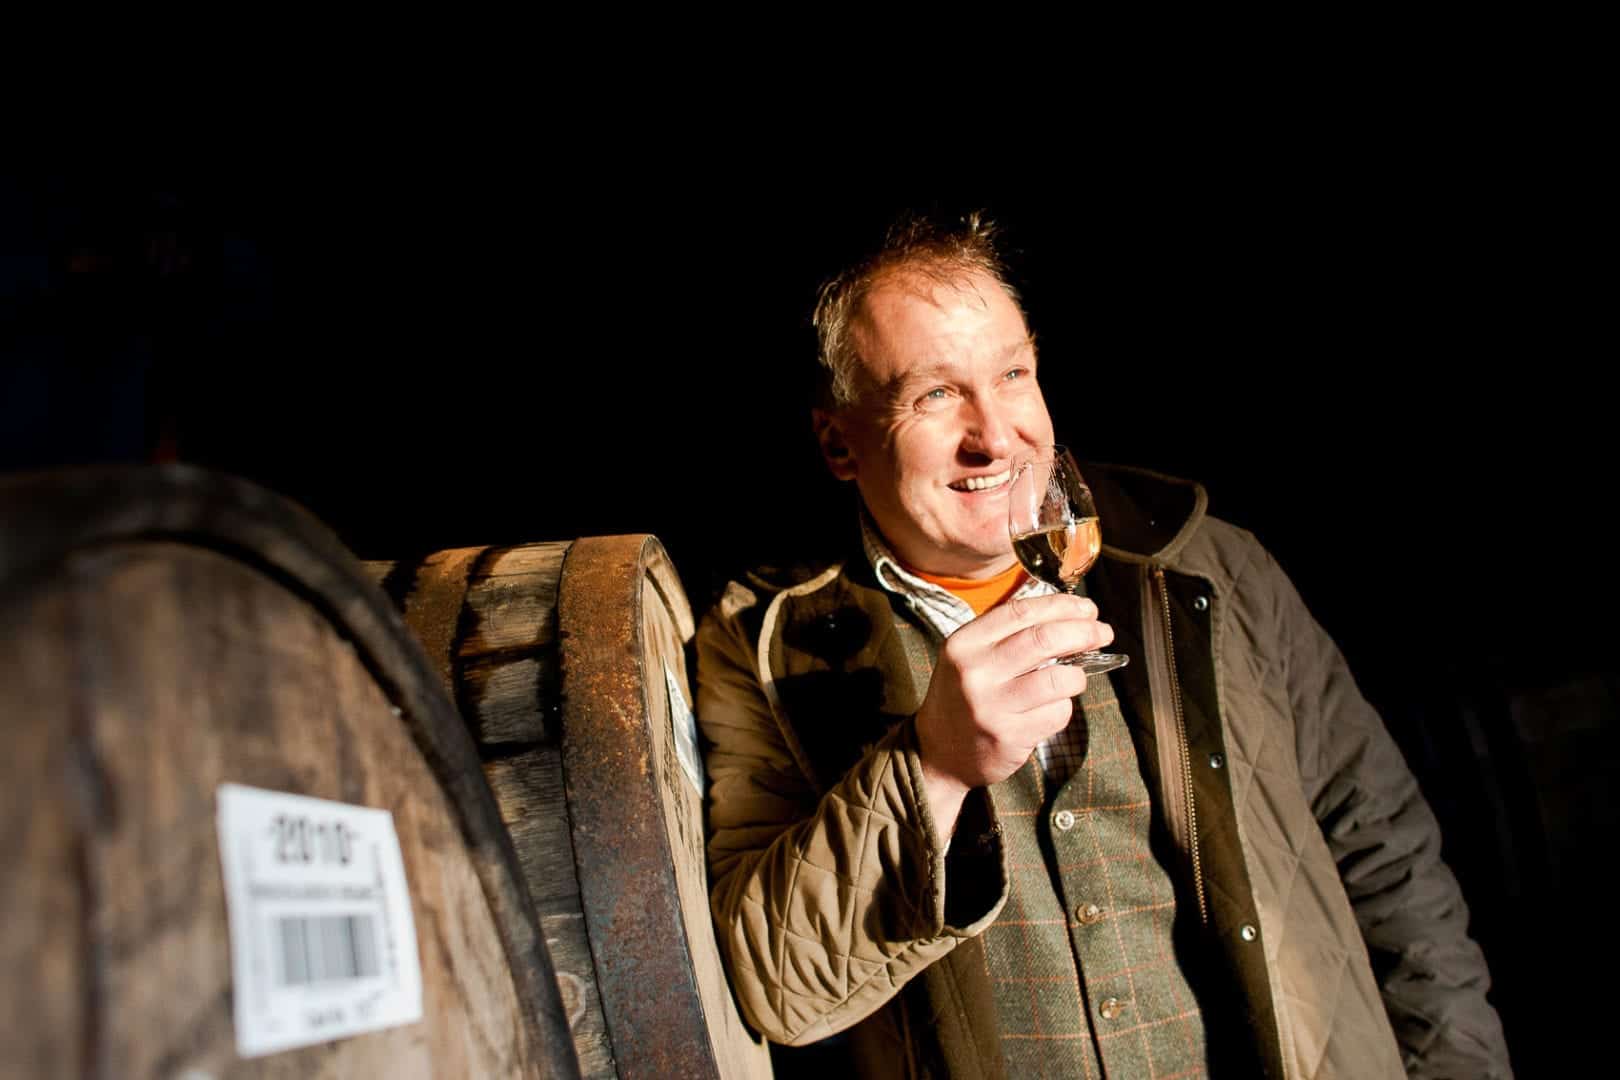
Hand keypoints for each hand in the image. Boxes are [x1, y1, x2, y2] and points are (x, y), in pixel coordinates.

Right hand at [914, 593, 1113, 838]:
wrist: (937, 753)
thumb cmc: (963, 697)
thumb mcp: (970, 656)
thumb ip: (1008, 634)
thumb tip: (1067, 613)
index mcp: (964, 643)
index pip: (1022, 611)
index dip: (1062, 605)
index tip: (1087, 608)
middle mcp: (975, 671)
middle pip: (1045, 639)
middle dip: (1084, 632)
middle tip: (1102, 632)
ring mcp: (992, 706)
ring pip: (1059, 679)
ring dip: (1078, 675)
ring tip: (1076, 677)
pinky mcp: (1009, 736)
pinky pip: (1057, 713)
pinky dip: (1064, 707)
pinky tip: (1054, 708)